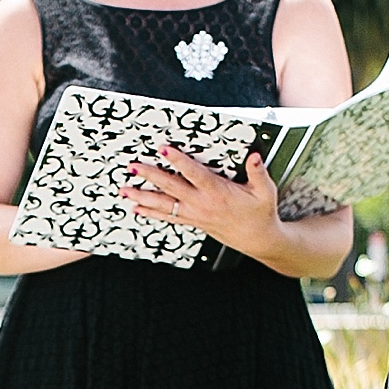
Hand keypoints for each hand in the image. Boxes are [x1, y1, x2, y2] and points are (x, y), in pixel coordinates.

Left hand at [122, 145, 280, 254]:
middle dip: (150, 177)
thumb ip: (258, 172)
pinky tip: (135, 208)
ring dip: (142, 197)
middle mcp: (202, 203)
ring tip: (123, 190)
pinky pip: (168, 217)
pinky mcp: (192, 221)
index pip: (194, 174)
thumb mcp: (265, 191)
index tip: (163, 149)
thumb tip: (254, 156)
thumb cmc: (260, 212)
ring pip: (164, 205)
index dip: (178, 161)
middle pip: (171, 188)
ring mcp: (194, 214)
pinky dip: (150, 213)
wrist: (256, 238)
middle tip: (132, 167)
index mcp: (218, 192)